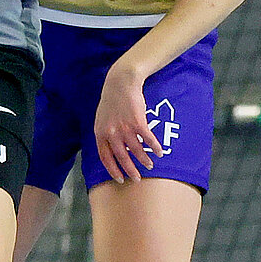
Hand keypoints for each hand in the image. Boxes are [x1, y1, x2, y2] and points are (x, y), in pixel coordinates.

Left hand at [92, 62, 161, 182]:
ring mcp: (125, 128)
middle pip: (121, 157)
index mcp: (100, 133)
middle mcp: (112, 133)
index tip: (120, 179)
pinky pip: (148, 139)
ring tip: (149, 166)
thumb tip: (110, 149)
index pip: (105, 157)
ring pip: (136, 150)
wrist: (120, 83)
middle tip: (137, 179)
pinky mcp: (138, 122)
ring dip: (144, 159)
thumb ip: (105, 134)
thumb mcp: (101, 118)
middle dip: (130, 170)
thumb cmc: (111, 101)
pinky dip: (155, 147)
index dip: (113, 170)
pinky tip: (160, 152)